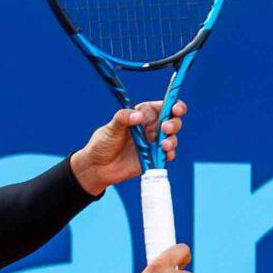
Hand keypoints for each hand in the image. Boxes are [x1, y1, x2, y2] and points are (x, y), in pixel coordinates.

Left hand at [68, 101, 185, 195]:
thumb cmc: (102, 144)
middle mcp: (150, 128)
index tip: (175, 109)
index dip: (173, 105)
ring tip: (164, 145)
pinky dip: (170, 154)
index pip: (162, 106)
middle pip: (172, 121)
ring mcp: (153, 144)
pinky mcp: (153, 159)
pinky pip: (167, 155)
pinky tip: (166, 154)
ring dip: (172, 140)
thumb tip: (138, 116)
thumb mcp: (110, 128)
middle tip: (165, 128)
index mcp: (142, 115)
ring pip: (172, 138)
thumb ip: (123, 118)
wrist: (97, 168)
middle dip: (174, 123)